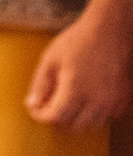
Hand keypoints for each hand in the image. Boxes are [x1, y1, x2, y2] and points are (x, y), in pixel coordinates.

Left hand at [28, 13, 132, 131]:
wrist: (110, 30)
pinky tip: (87, 99)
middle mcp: (98, 100)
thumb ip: (40, 84)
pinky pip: (107, 117)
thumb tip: (32, 103)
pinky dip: (95, 114)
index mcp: (76, 89)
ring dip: (78, 118)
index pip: (56, 116)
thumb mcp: (51, 59)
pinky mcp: (123, 98)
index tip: (36, 110)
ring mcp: (113, 101)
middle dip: (59, 118)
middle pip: (75, 125)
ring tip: (68, 101)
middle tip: (50, 105)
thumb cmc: (79, 41)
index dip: (42, 116)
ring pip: (92, 124)